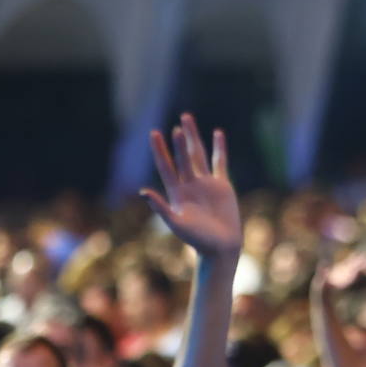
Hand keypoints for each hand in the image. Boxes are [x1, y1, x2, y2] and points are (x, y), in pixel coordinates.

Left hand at [142, 114, 240, 257]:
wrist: (221, 248)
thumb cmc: (197, 239)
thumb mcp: (176, 223)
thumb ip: (160, 207)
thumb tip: (143, 191)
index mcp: (176, 193)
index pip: (166, 166)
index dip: (160, 150)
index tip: (154, 133)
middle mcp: (189, 184)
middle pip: (182, 157)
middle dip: (179, 140)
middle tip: (178, 122)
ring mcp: (206, 183)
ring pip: (198, 155)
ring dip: (193, 138)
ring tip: (187, 119)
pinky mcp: (222, 186)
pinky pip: (220, 162)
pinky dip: (219, 148)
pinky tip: (217, 133)